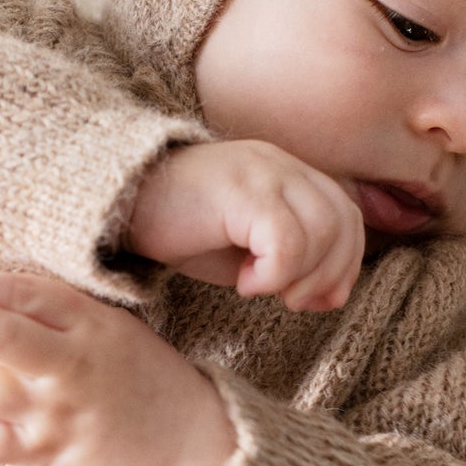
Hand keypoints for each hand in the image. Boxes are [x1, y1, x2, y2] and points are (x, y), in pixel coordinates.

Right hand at [122, 138, 364, 310]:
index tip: (320, 300)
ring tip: (261, 288)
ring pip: (322, 230)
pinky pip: (286, 240)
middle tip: (290, 301)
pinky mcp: (241, 190)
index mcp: (287, 174)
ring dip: (301, 275)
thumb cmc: (179, 228)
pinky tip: (245, 283)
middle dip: (329, 274)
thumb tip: (329, 296)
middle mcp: (281, 165)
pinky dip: (275, 273)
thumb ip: (290, 261)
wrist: (118, 202)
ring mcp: (263, 172)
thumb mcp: (244, 247)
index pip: (347, 216)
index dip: (346, 264)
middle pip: (343, 222)